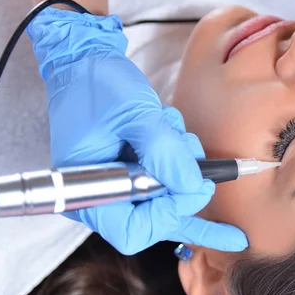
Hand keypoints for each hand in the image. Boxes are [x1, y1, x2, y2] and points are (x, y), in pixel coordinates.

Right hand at [27, 7, 246, 254]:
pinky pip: (167, 187)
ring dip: (186, 174)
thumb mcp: (134, 112)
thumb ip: (163, 150)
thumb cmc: (99, 85)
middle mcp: (102, 198)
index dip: (167, 215)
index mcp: (87, 193)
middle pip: (155, 224)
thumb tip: (192, 185)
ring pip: (167, 205)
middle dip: (185, 195)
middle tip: (209, 176)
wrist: (86, 63)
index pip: (133, 231)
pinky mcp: (135, 174)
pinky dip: (185, 169)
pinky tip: (182, 141)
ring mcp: (120, 187)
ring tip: (181, 137)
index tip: (190, 185)